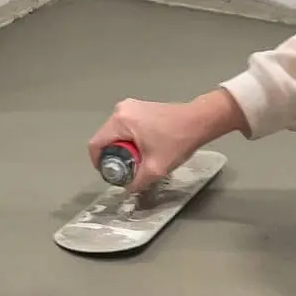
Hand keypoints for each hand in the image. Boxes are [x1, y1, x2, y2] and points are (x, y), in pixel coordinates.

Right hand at [88, 91, 246, 192]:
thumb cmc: (177, 140)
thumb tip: (128, 189)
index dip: (98, 162)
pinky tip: (144, 149)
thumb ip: (137, 182)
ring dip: (123, 148)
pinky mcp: (140, 108)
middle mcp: (121, 110)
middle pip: (105, 138)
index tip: (109, 173)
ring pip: (116, 133)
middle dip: (113, 156)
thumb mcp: (155, 168)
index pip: (95, 144)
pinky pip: (126, 127)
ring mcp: (131, 106)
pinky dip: (130, 140)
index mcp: (120, 121)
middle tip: (126, 170)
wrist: (199, 121)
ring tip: (137, 160)